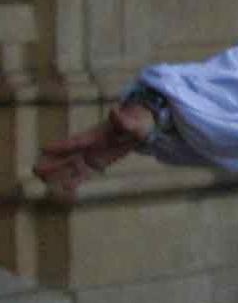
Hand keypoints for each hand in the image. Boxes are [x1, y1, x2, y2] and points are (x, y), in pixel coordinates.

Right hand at [31, 99, 152, 199]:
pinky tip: (66, 192)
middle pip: (67, 156)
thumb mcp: (132, 124)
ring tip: (43, 182)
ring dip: (58, 175)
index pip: (75, 142)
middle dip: (52, 163)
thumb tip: (114, 111)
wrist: (138, 130)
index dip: (61, 145)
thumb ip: (122, 121)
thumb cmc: (134, 125)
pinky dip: (75, 182)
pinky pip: (84, 175)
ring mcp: (90, 156)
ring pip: (71, 167)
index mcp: (95, 136)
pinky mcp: (96, 165)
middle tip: (35, 170)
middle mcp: (88, 147)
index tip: (44, 148)